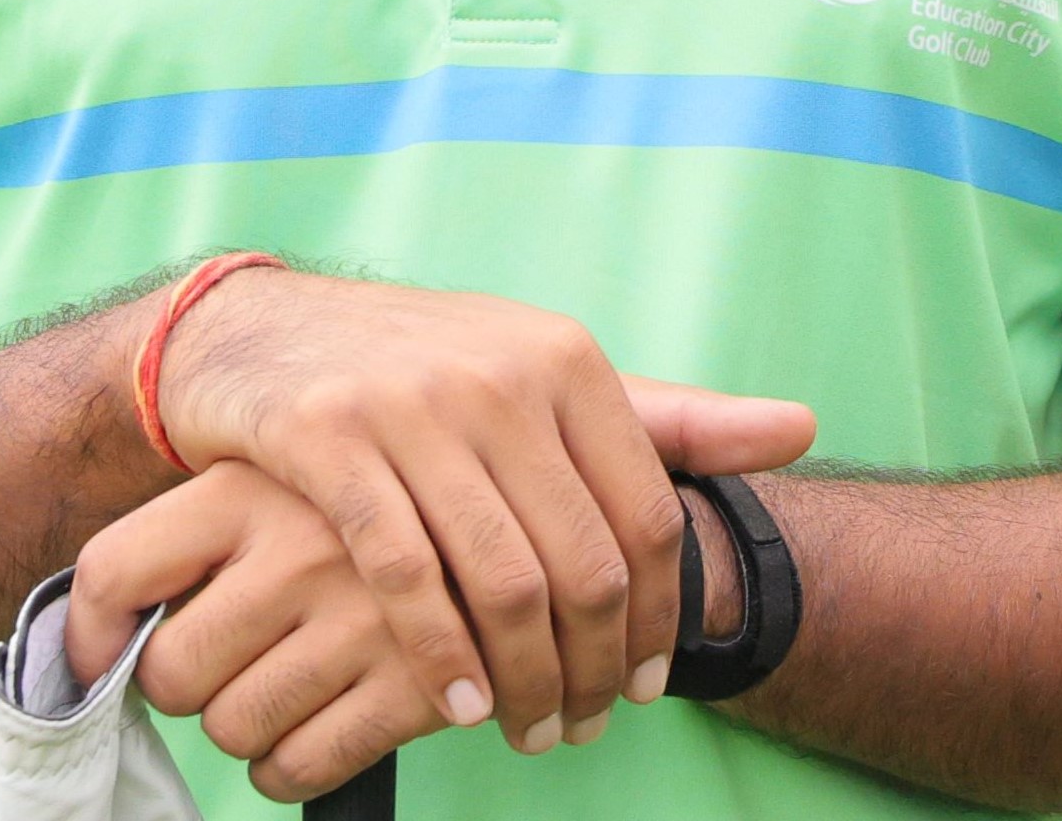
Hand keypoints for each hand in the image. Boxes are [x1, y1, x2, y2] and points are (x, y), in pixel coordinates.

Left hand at [68, 461, 458, 802]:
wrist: (522, 487)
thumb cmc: (372, 490)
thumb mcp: (282, 468)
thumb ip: (199, 527)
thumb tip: (95, 635)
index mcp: (253, 483)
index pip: (115, 568)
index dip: (86, 634)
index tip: (95, 661)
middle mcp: (299, 545)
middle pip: (170, 670)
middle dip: (187, 686)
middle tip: (222, 665)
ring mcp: (360, 616)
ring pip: (232, 727)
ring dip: (244, 725)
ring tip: (279, 685)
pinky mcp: (415, 683)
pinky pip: (300, 766)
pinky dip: (289, 764)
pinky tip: (312, 726)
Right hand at [147, 269, 814, 754]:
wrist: (259, 330)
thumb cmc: (424, 368)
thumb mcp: (545, 375)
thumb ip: (670, 417)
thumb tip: (802, 426)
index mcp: (565, 358)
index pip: (646, 518)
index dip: (658, 622)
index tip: (648, 687)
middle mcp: (500, 372)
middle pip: (584, 563)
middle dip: (594, 671)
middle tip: (582, 728)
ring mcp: (412, 402)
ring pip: (503, 580)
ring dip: (525, 683)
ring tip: (527, 731)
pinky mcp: (329, 434)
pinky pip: (405, 573)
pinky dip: (441, 658)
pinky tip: (457, 706)